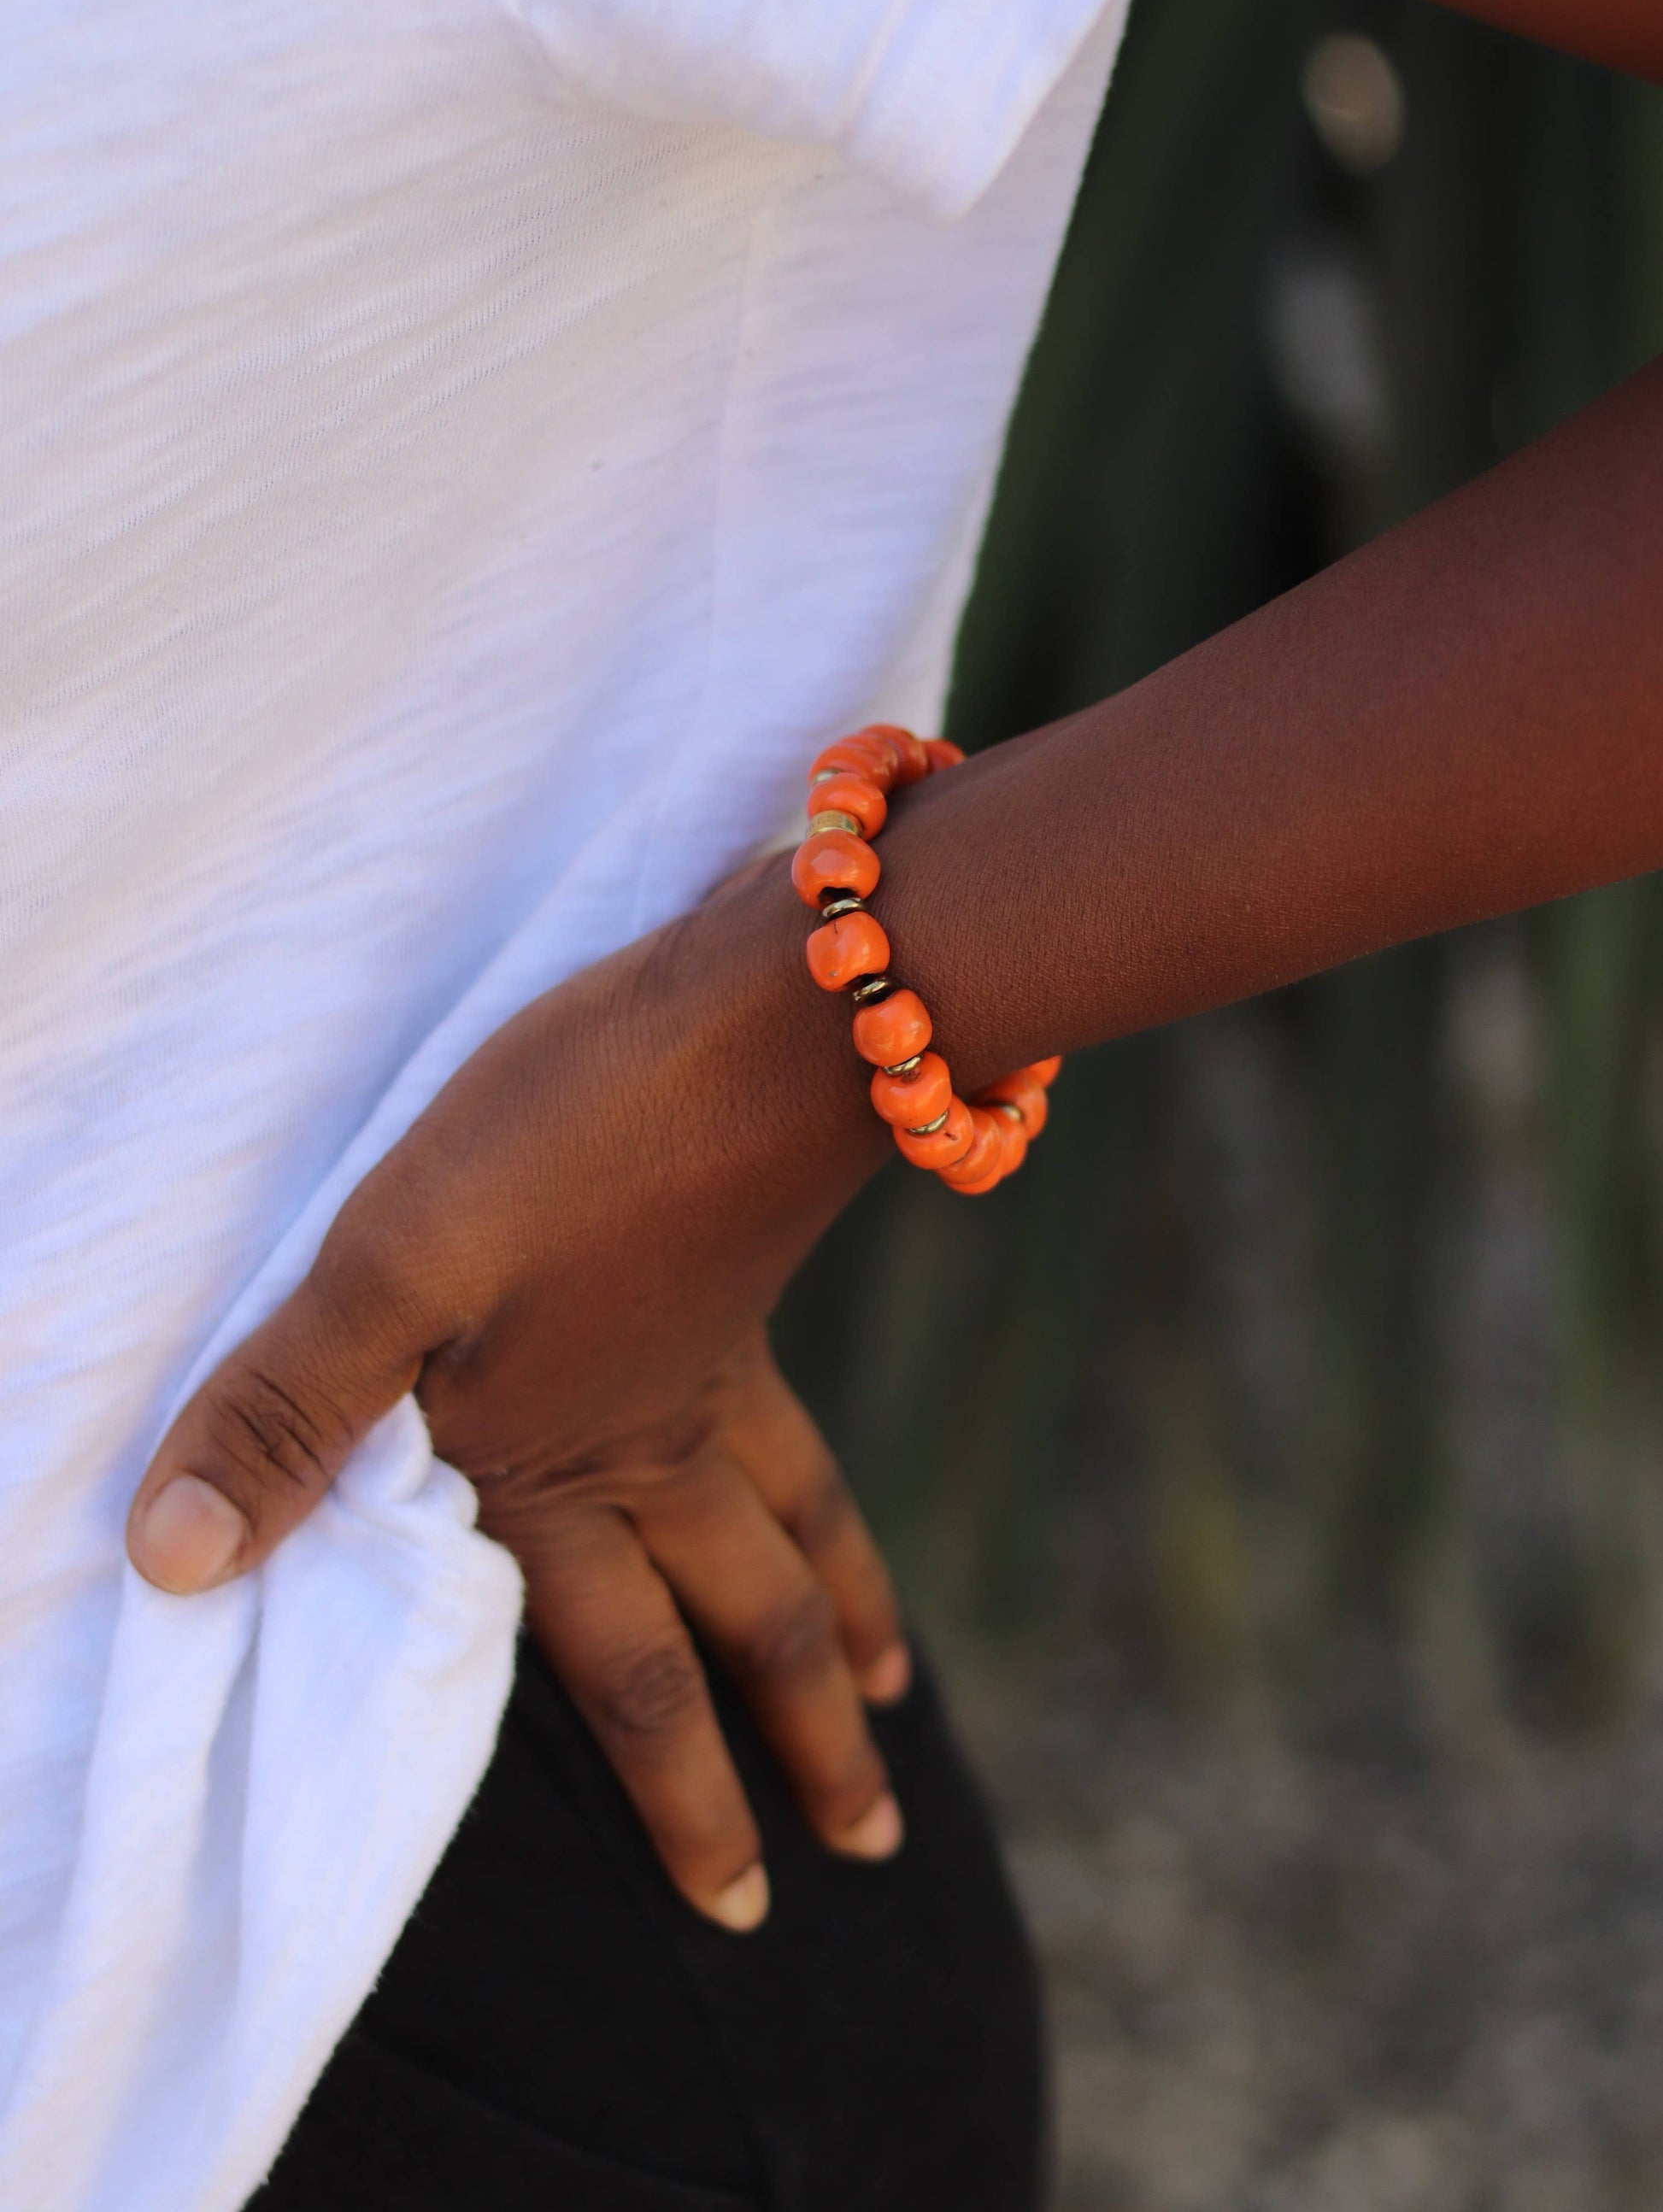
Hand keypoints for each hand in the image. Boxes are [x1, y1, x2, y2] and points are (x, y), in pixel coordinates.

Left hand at [126, 862, 906, 1928]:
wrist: (762, 1015)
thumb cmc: (570, 1138)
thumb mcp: (393, 1258)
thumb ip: (293, 1406)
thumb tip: (180, 1567)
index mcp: (564, 1466)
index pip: (630, 1669)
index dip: (681, 1793)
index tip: (737, 1905)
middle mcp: (650, 1443)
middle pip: (741, 1625)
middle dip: (791, 1749)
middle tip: (855, 1855)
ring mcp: (713, 1366)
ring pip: (797, 1532)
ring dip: (845, 1627)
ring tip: (889, 1701)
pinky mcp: (740, 1287)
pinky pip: (794, 1433)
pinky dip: (826, 1494)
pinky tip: (817, 1489)